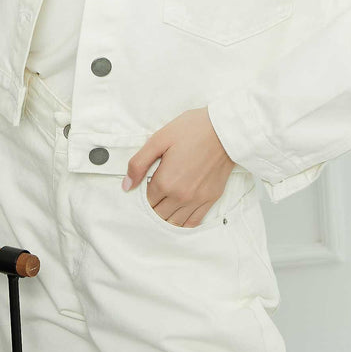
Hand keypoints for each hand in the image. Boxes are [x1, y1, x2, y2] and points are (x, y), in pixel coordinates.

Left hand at [122, 107, 235, 226]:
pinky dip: (183, 222)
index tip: (148, 180)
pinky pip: (193, 222)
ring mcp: (197, 200)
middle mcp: (181, 196)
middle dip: (153, 204)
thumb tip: (126, 186)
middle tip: (156, 190)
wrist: (224, 129)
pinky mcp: (211, 199)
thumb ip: (139, 164)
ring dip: (166, 215)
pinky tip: (178, 213)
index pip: (146, 200)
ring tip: (165, 202)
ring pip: (174, 222)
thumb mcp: (159, 139)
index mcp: (165, 182)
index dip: (144, 191)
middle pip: (158, 213)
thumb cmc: (192, 129)